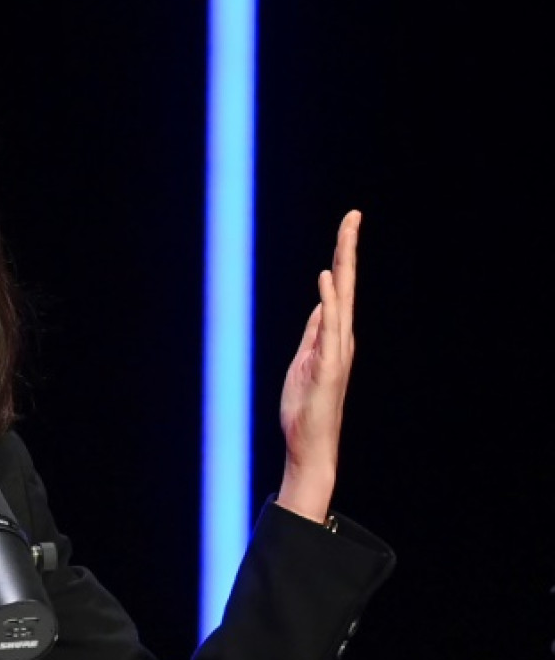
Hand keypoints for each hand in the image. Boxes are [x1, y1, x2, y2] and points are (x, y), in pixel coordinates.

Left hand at [276, 210, 358, 523]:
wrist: (309, 445)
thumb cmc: (307, 408)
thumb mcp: (306, 362)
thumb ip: (315, 334)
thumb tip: (321, 306)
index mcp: (334, 336)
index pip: (339, 287)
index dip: (343, 255)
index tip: (348, 223)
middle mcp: (341, 338)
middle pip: (345, 284)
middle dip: (348, 248)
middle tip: (354, 214)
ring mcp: (336, 351)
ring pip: (341, 300)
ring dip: (342, 266)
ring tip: (346, 234)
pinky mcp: (326, 366)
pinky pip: (329, 329)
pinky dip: (328, 303)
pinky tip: (326, 279)